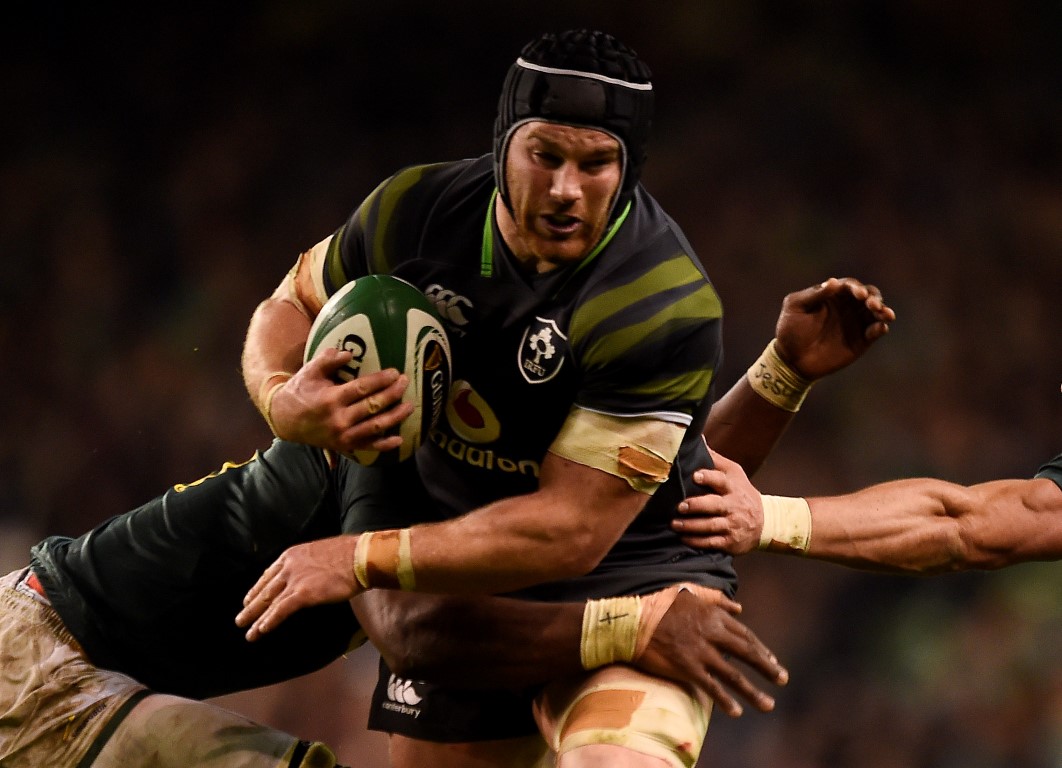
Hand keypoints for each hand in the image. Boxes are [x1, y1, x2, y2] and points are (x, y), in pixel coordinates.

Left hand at [236, 534, 363, 641]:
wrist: (361, 556)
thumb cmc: (350, 555)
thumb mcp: (321, 553)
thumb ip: (309, 564)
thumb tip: (311, 574)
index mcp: (292, 555)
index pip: (269, 574)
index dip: (258, 589)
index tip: (251, 598)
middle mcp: (289, 566)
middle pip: (264, 589)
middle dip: (251, 605)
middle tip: (241, 618)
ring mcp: (294, 580)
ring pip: (268, 602)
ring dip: (255, 618)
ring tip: (246, 630)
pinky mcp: (303, 593)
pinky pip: (280, 610)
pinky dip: (269, 621)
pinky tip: (261, 630)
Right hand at [270, 347, 413, 451]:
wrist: (284, 420)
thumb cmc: (300, 390)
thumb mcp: (310, 371)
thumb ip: (328, 360)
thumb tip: (349, 353)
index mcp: (331, 398)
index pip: (363, 388)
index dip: (381, 380)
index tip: (395, 372)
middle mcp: (339, 419)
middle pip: (373, 406)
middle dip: (393, 393)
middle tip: (405, 382)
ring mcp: (343, 435)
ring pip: (376, 426)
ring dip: (395, 416)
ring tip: (409, 406)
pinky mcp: (344, 445)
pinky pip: (368, 447)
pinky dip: (385, 445)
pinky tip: (399, 439)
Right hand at [634, 583, 787, 716]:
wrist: (633, 621)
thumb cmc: (659, 604)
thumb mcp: (691, 592)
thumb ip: (717, 599)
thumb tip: (739, 607)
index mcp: (714, 616)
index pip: (745, 635)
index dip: (761, 649)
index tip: (772, 661)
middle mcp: (712, 634)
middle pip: (747, 653)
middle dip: (767, 668)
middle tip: (782, 679)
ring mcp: (701, 653)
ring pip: (733, 675)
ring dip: (753, 691)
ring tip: (768, 704)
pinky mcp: (687, 668)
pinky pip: (711, 687)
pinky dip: (725, 700)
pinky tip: (736, 711)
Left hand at [672, 449, 763, 553]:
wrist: (765, 523)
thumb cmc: (743, 494)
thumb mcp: (735, 474)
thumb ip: (716, 460)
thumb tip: (699, 439)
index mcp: (733, 487)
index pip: (721, 480)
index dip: (709, 477)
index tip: (695, 475)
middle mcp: (733, 506)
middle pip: (714, 505)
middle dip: (696, 506)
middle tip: (679, 506)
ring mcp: (732, 525)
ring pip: (710, 526)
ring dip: (691, 526)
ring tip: (674, 524)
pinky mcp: (730, 541)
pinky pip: (711, 542)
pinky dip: (696, 541)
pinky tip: (683, 538)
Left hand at [773, 277, 894, 379]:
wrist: (791, 359)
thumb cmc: (790, 329)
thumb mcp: (796, 307)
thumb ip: (815, 295)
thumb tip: (834, 282)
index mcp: (833, 295)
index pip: (850, 286)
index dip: (856, 288)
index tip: (858, 295)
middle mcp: (848, 307)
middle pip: (869, 296)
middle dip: (874, 298)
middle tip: (872, 305)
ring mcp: (855, 323)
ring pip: (876, 312)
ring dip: (883, 311)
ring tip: (885, 315)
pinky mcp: (861, 340)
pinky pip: (875, 331)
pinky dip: (880, 328)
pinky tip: (880, 328)